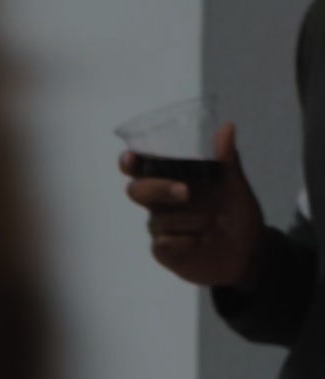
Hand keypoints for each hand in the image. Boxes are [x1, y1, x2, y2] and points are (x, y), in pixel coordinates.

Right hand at [128, 122, 268, 288]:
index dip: (130, 163)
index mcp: (171, 182)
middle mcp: (159, 204)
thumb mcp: (235, 186)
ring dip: (187, 220)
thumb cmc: (237, 215)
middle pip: (137, 191)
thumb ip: (226, 160)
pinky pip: (164, 243)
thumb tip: (227, 127)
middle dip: (156, 188)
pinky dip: (185, 241)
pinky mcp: (163, 251)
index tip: (131, 158)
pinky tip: (201, 242)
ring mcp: (159, 228)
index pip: (140, 170)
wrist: (249, 252)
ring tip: (212, 226)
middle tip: (184, 191)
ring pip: (157, 219)